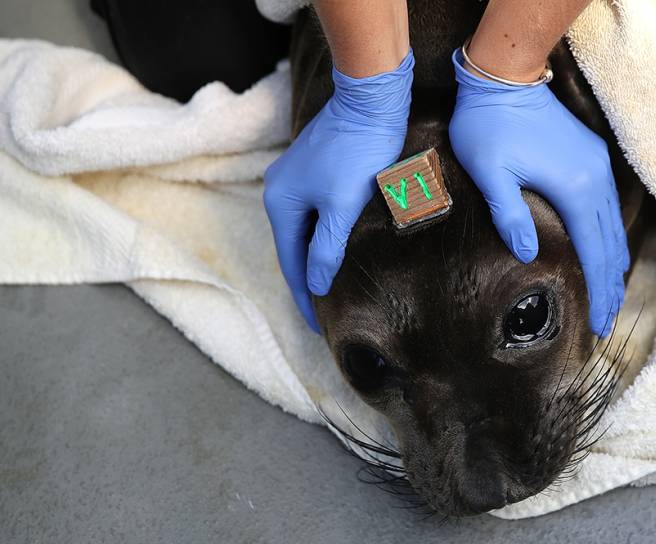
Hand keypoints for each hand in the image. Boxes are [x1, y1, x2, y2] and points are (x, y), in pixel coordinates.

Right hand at [263, 49, 413, 332]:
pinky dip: (324, 236)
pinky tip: (337, 250)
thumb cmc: (359, 152)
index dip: (304, 296)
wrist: (371, 100)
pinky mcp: (317, 168)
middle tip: (324, 315)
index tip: (319, 327)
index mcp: (281, 203)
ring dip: (316, 258)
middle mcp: (280, 190)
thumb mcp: (342, 207)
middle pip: (294, 247)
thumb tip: (314, 286)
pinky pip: (316, 214)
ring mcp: (297, 177)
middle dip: (307, 280)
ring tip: (331, 289)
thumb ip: (326, 249)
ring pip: (306, 230)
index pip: (290, 262)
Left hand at [448, 48, 628, 336]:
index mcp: (575, 189)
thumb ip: (509, 215)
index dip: (597, 293)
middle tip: (607, 324)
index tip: (599, 325)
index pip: (592, 253)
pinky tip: (608, 252)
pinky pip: (610, 208)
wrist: (505, 79)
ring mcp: (598, 167)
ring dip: (613, 264)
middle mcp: (596, 181)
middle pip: (610, 246)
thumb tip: (526, 255)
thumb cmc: (488, 128)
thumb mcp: (490, 175)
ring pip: (614, 227)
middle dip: (610, 288)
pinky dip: (610, 237)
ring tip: (611, 297)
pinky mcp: (592, 158)